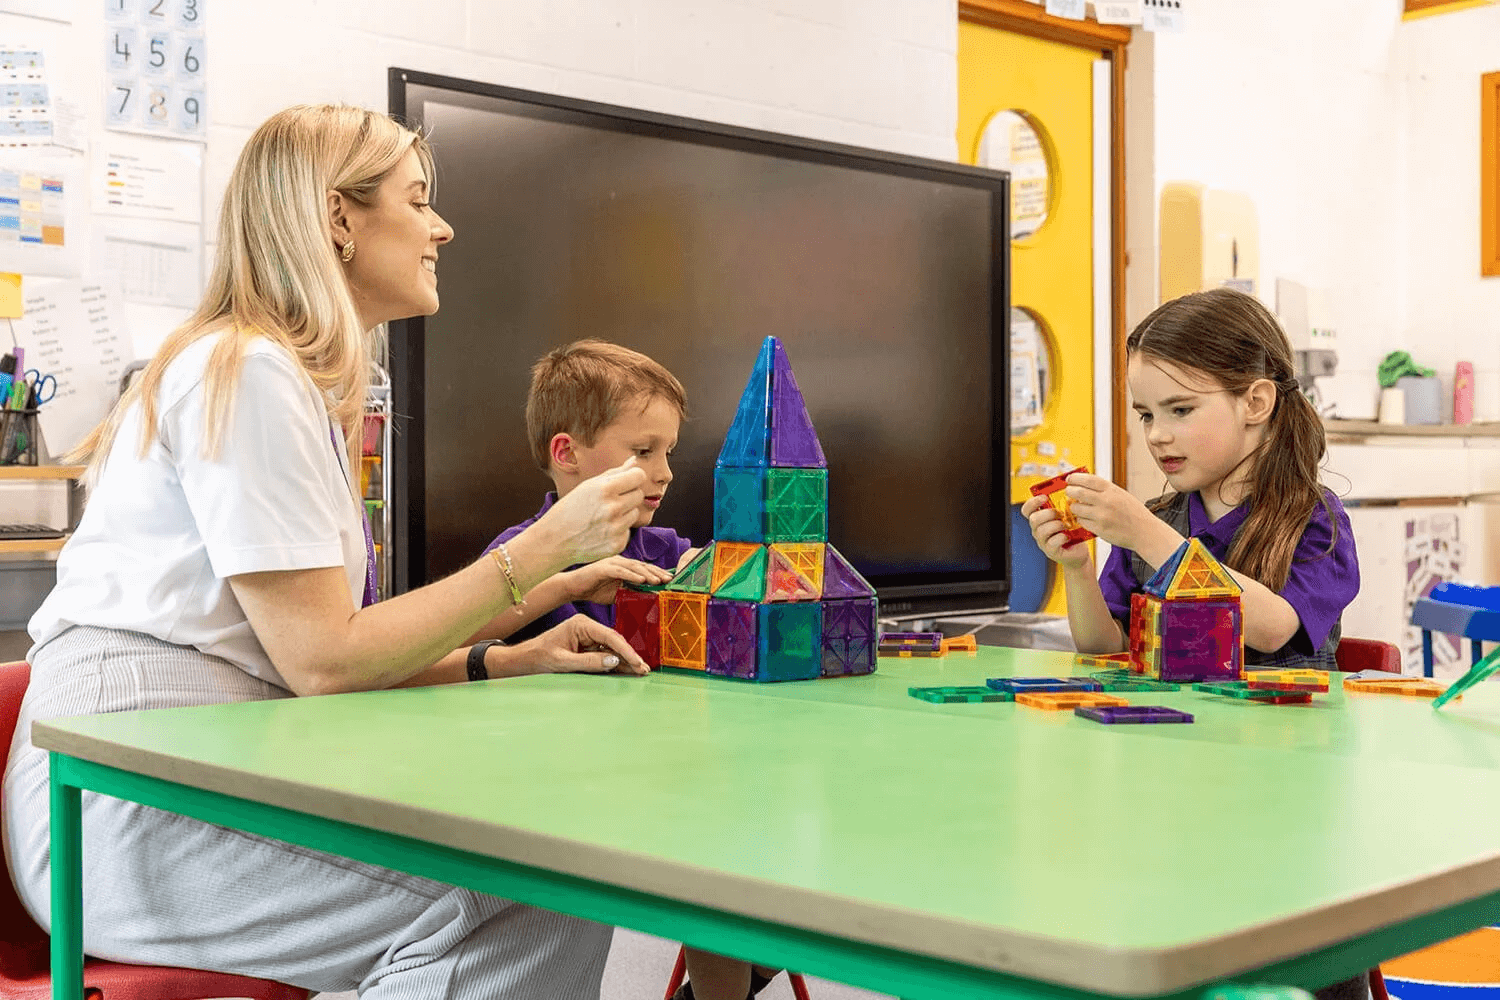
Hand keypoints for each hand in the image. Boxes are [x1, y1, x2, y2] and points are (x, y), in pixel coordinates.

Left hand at [511, 615, 648, 675]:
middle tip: (644, 669)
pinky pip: (605, 654)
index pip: (610, 636)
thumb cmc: (539, 657)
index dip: (626, 651)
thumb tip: (614, 662)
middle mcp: (587, 627)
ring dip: (625, 660)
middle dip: (629, 656)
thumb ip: (589, 662)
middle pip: (614, 641)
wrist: (525, 659)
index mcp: (581, 624)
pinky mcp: (587, 646)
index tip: (637, 663)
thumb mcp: (563, 662)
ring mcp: (588, 636)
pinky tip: (627, 669)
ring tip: (640, 671)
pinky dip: (615, 662)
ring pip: (612, 648)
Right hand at [535, 458, 649, 565]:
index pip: (638, 476)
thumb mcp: (588, 486)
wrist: (553, 541)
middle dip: (627, 496)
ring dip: (623, 514)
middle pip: (639, 494)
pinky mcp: (617, 545)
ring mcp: (615, 528)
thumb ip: (614, 473)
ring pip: (635, 514)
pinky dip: (618, 531)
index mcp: (604, 488)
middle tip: (608, 502)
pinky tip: (601, 532)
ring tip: (602, 517)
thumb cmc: (570, 509)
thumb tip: (635, 461)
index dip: (633, 478)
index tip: (626, 482)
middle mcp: (612, 508)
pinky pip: (628, 532)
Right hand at [558, 556, 673, 604]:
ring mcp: (612, 563)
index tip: (670, 580)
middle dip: (657, 572)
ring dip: (648, 573)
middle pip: (643, 566)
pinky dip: (632, 574)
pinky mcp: (604, 568)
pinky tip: (641, 579)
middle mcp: (620, 562)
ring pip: (634, 567)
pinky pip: (621, 571)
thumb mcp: (617, 592)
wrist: (573, 587)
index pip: (644, 569)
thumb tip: (646, 596)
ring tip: (659, 580)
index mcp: (624, 566)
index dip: (658, 573)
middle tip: (670, 579)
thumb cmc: (594, 589)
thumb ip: (630, 591)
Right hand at [1020, 493, 1090, 569]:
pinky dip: (1061, 538)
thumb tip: (1071, 496)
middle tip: (1061, 513)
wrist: (1079, 553)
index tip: (1044, 497)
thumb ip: (1066, 507)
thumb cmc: (1073, 533)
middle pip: (1033, 519)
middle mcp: (1038, 530)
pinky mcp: (1051, 552)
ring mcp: (1043, 542)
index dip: (1032, 502)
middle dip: (1048, 514)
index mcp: (1040, 519)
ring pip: (1041, 531)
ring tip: (1067, 525)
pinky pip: (1051, 543)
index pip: (1027, 509)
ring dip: (1056, 525)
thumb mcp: (1069, 517)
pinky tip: (1068, 536)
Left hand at [1060, 473, 1156, 550]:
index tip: (1069, 479)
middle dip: (1070, 491)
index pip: (1088, 479)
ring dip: (1074, 507)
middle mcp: (1106, 501)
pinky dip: (1081, 519)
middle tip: (1068, 492)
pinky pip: (1082, 522)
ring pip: (1077, 508)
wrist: (1145, 532)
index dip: (1075, 478)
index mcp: (1112, 490)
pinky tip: (1086, 518)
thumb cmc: (1133, 513)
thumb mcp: (1121, 495)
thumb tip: (1084, 484)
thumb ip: (1104, 490)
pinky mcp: (1099, 529)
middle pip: (1078, 492)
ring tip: (1077, 507)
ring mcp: (1102, 516)